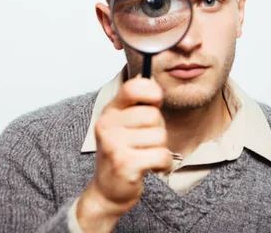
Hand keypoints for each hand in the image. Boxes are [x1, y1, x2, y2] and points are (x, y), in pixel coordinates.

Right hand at [77, 75, 171, 231]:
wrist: (107, 190)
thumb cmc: (121, 153)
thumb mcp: (123, 124)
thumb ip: (135, 103)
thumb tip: (148, 79)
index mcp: (109, 111)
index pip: (132, 87)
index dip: (151, 91)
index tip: (156, 101)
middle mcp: (108, 125)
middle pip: (153, 115)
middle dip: (158, 129)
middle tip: (146, 141)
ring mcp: (114, 145)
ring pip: (160, 136)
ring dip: (160, 148)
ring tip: (146, 155)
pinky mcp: (125, 164)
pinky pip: (161, 155)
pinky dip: (163, 163)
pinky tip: (152, 167)